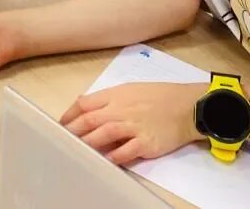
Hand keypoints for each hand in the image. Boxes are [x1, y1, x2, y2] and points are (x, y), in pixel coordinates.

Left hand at [61, 82, 202, 165]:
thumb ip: (107, 98)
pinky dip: (113, 156)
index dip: (69, 115)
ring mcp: (134, 126)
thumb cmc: (159, 96)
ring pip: (103, 134)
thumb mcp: (130, 89)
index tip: (61, 124)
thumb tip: (84, 103)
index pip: (84, 103)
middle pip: (90, 120)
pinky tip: (104, 160)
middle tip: (61, 140)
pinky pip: (125, 151)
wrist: (187, 106)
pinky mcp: (146, 143)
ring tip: (76, 150)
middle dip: (72, 131)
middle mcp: (121, 110)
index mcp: (116, 95)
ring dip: (87, 143)